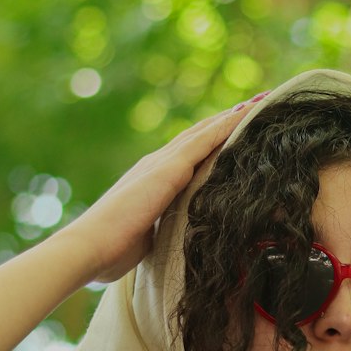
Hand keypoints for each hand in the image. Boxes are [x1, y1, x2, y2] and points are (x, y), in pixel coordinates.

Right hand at [56, 100, 260, 283]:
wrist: (90, 246)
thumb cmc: (112, 250)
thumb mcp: (147, 237)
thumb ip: (162, 230)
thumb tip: (174, 243)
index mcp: (151, 181)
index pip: (187, 156)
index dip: (210, 141)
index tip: (232, 131)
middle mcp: (156, 165)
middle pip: (198, 136)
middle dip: (225, 121)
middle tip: (254, 105)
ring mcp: (162, 163)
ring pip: (205, 132)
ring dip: (233, 115)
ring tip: (260, 100)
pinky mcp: (169, 168)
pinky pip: (206, 140)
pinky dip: (228, 124)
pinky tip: (248, 113)